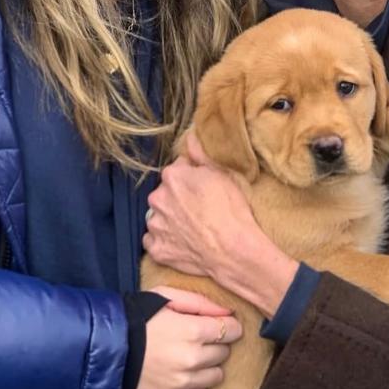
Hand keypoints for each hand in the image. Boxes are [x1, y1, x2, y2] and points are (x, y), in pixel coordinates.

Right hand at [134, 286, 241, 388]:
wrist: (109, 347)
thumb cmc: (139, 317)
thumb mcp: (167, 297)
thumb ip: (201, 302)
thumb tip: (229, 311)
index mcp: (194, 330)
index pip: (232, 330)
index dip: (227, 325)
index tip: (217, 324)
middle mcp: (194, 358)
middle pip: (225, 352)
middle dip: (216, 343)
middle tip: (197, 338)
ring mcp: (184, 381)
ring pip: (217, 375)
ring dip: (209, 365)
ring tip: (190, 355)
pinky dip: (196, 382)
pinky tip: (181, 371)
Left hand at [143, 134, 262, 279]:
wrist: (233, 250)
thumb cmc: (231, 210)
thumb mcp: (222, 174)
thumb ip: (201, 155)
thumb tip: (190, 137)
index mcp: (172, 177)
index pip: (176, 170)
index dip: (191, 179)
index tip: (203, 189)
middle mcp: (157, 199)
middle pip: (164, 194)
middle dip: (177, 199)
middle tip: (199, 210)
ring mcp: (155, 225)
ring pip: (158, 217)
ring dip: (169, 220)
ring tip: (191, 228)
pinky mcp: (157, 249)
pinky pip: (154, 241)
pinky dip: (165, 241)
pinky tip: (182, 243)